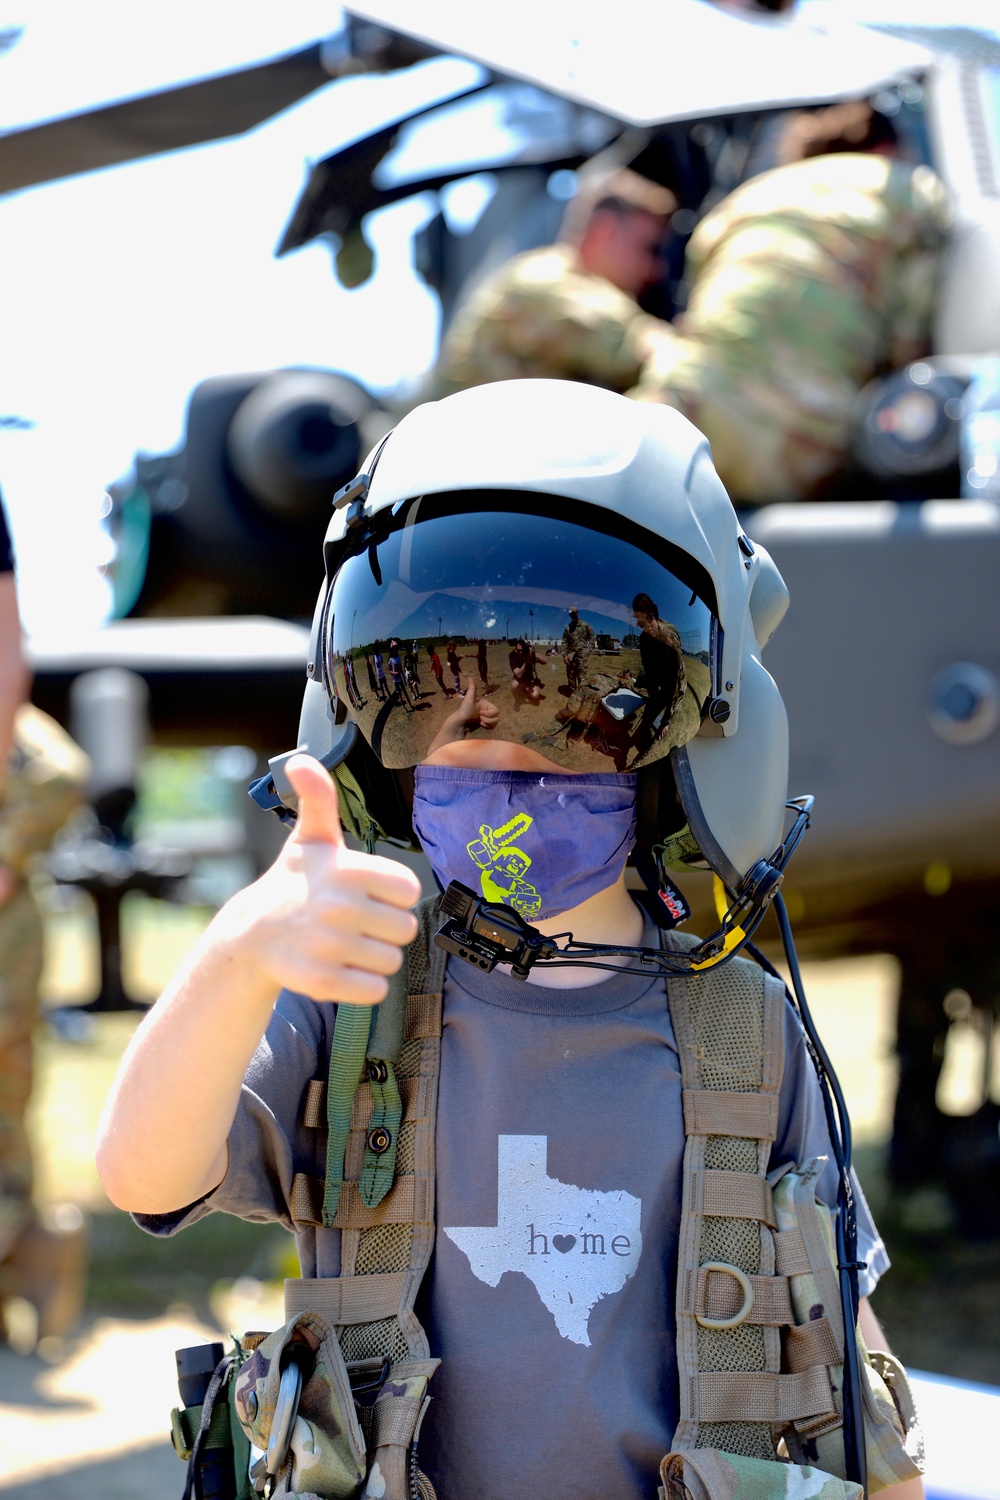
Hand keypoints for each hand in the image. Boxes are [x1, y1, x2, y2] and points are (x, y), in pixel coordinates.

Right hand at [230, 755, 420, 1005]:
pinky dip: (364, 985)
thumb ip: (318, 799)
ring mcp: (329, 947)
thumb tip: (300, 761)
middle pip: (405, 929)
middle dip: (385, 929)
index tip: (369, 894)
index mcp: (346, 870)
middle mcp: (339, 908)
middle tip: (356, 922)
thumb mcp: (309, 839)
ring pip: (391, 961)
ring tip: (346, 944)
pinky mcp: (322, 982)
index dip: (393, 895)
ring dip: (374, 957)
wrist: (251, 935)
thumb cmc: (293, 883)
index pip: (409, 890)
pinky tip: (342, 968)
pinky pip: (374, 991)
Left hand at [426, 678, 498, 753]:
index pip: (496, 711)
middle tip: (479, 718)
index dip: (489, 714)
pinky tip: (480, 725)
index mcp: (486, 704)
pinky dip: (487, 726)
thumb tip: (470, 677)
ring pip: (495, 722)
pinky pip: (493, 726)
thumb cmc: (464, 710)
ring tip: (479, 722)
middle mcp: (488, 710)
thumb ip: (472, 689)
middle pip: (497, 717)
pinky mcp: (486, 724)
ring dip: (487, 723)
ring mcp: (487, 717)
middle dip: (488, 719)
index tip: (480, 713)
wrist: (460, 722)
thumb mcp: (469, 699)